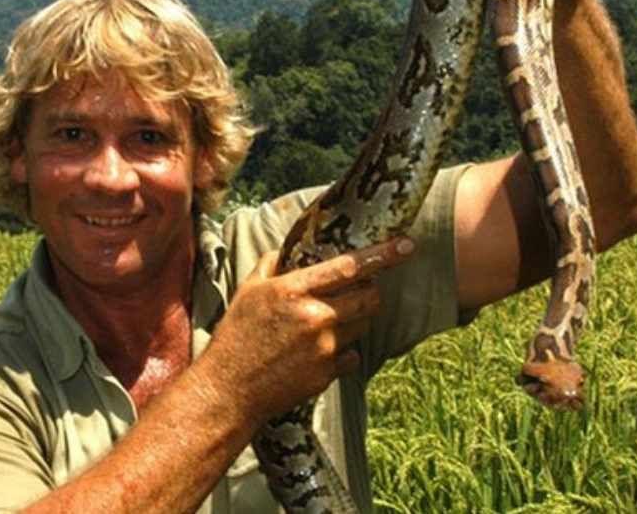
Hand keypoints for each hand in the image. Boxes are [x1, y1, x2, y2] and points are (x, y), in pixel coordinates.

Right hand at [200, 238, 415, 422]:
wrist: (230, 390)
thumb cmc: (235, 337)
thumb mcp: (247, 292)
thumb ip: (270, 265)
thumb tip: (287, 250)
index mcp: (292, 290)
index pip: (349, 266)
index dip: (382, 254)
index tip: (407, 245)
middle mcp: (314, 316)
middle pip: (368, 297)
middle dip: (371, 291)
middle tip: (361, 291)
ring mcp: (324, 347)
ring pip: (362, 325)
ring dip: (355, 320)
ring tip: (327, 324)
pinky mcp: (328, 373)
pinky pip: (351, 356)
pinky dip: (343, 352)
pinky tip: (318, 352)